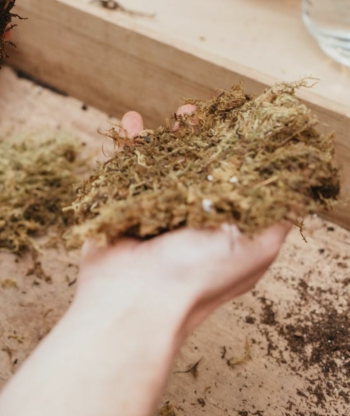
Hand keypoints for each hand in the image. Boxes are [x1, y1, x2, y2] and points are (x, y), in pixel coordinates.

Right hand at [75, 108, 289, 338]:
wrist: (133, 301)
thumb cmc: (197, 276)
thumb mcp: (254, 243)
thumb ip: (274, 213)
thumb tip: (293, 185)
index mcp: (227, 231)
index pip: (235, 181)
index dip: (236, 151)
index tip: (236, 124)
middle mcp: (193, 222)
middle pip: (198, 170)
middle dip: (200, 139)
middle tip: (197, 115)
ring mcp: (156, 214)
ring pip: (163, 166)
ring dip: (167, 138)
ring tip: (175, 116)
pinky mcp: (122, 208)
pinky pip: (125, 170)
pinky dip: (128, 146)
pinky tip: (132, 122)